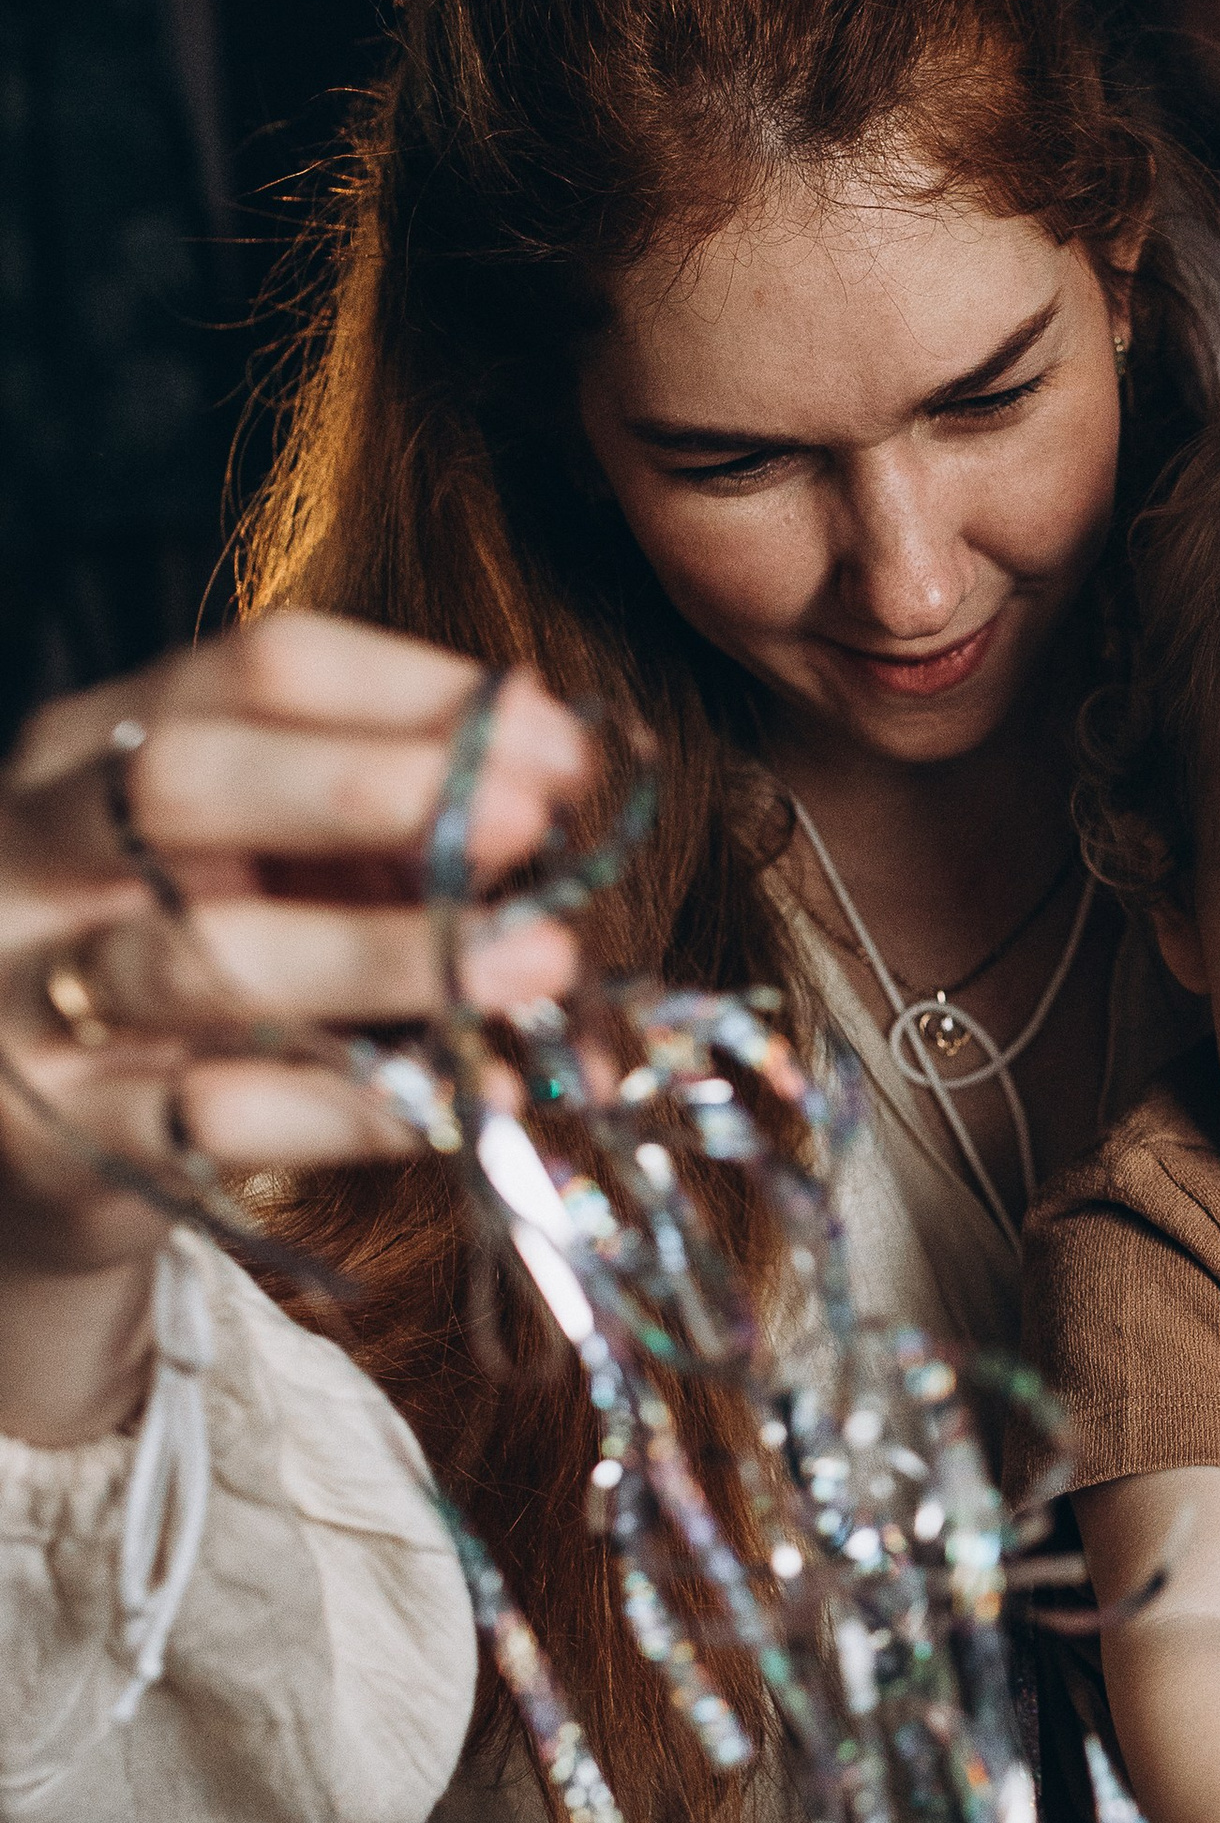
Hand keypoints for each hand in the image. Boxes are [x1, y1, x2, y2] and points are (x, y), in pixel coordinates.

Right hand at [0, 613, 591, 1283]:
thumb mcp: (263, 865)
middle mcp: (34, 852)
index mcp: (94, 746)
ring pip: (205, 957)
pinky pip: (213, 1116)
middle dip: (367, 791)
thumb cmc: (185, 969)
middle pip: (181, 781)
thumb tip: (548, 735)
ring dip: (391, 955)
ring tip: (538, 962)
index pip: (254, 672)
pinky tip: (470, 1094)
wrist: (31, 1150)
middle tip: (525, 821)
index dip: (416, 697)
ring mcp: (26, 995)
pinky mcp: (57, 1138)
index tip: (563, 750)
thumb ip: (381, 811)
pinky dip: (358, 1106)